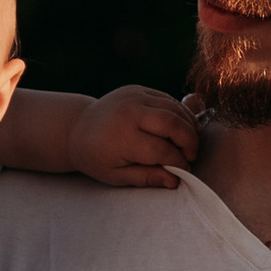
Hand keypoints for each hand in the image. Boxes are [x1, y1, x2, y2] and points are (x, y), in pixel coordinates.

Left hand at [68, 86, 202, 189]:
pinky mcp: (137, 90)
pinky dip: (179, 113)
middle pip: (173, 123)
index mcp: (123, 138)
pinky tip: (182, 127)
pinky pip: (166, 99)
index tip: (184, 171)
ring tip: (191, 142)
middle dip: (189, 141)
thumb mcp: (117, 175)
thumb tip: (175, 181)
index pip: (162, 150)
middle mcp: (129, 113)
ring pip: (173, 107)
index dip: (179, 162)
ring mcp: (133, 97)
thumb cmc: (97, 157)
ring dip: (189, 125)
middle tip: (192, 155)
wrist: (77, 128)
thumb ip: (146, 178)